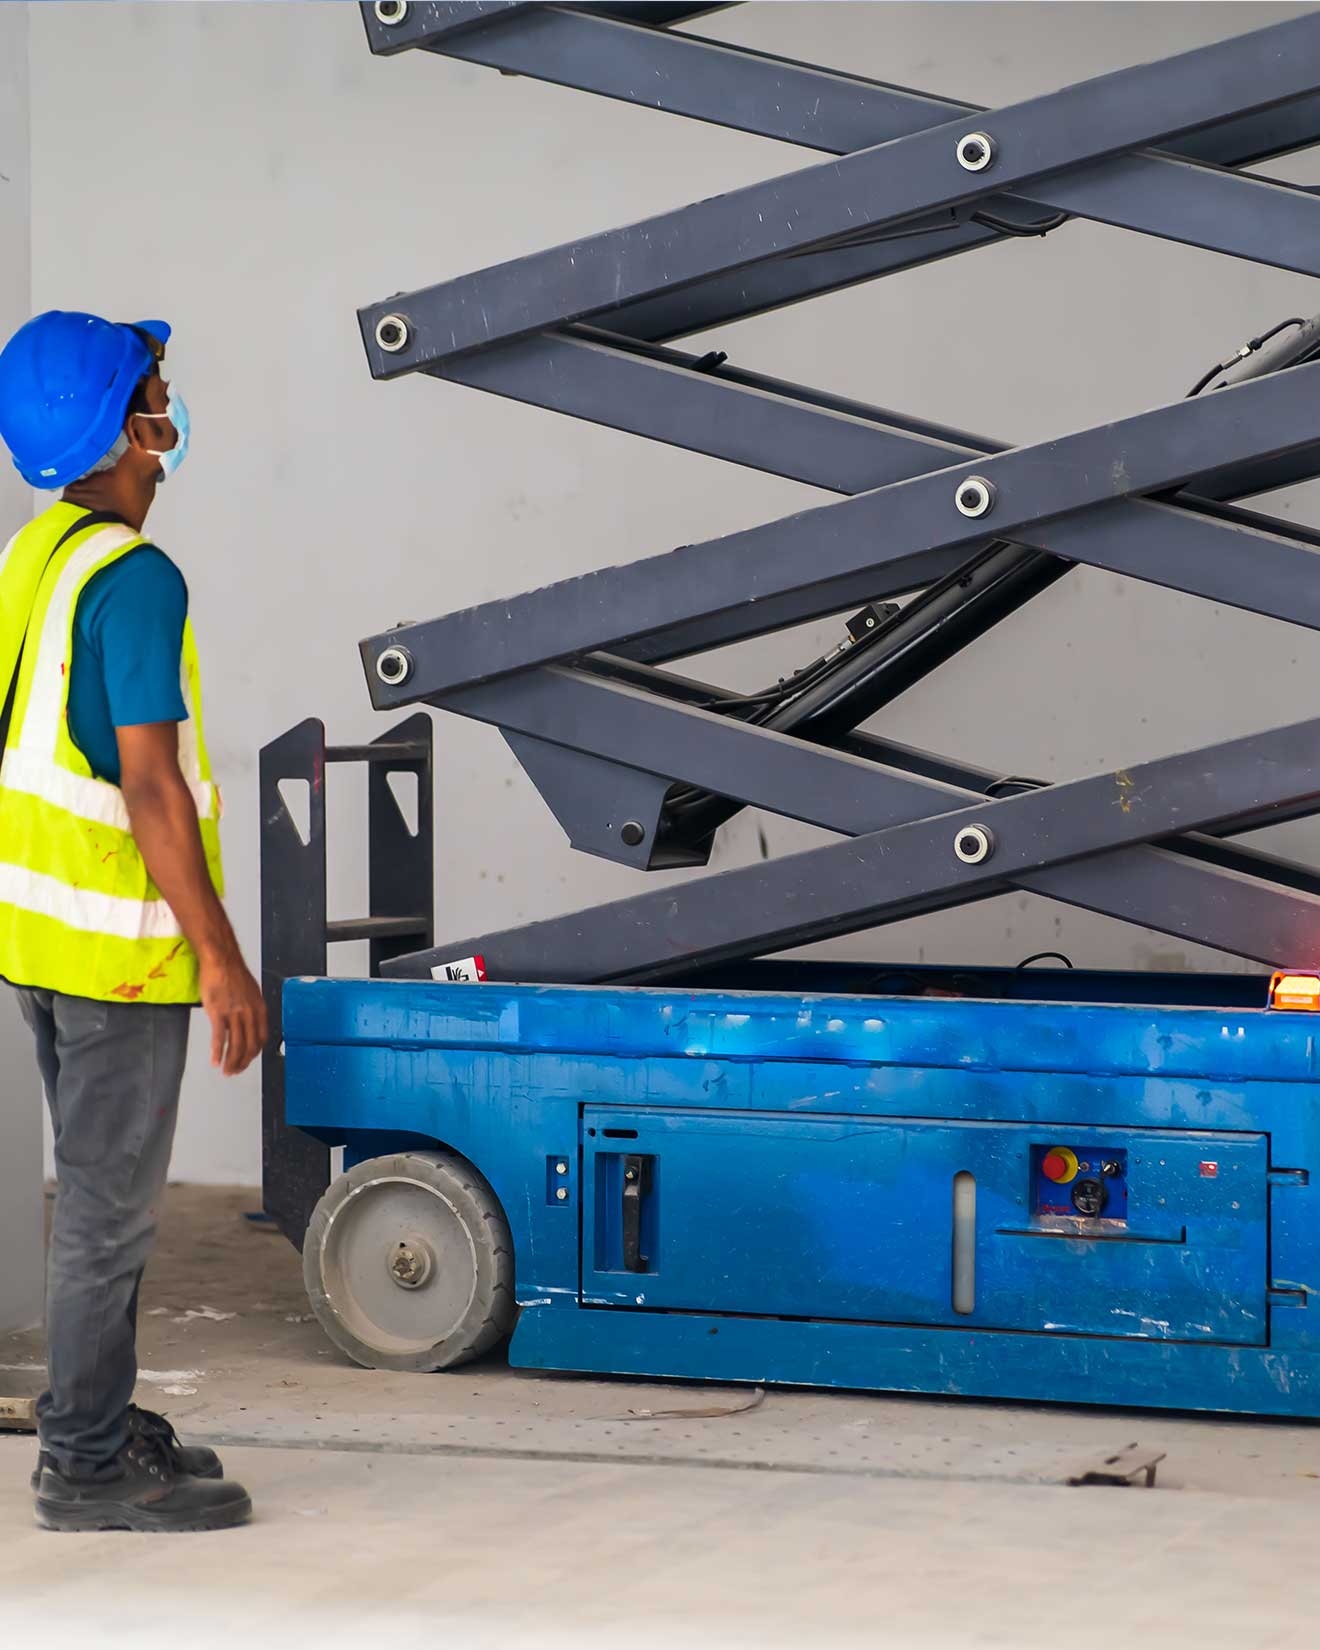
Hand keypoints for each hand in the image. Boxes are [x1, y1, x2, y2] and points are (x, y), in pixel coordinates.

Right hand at [200, 948, 268, 1075]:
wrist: (221, 960)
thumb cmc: (234, 973)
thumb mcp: (251, 992)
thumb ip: (252, 1008)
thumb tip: (249, 1022)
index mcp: (260, 1009)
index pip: (262, 1038)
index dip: (255, 1052)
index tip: (248, 1059)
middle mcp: (250, 1013)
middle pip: (250, 1045)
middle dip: (243, 1062)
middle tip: (235, 1071)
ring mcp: (234, 1014)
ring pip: (235, 1045)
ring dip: (231, 1062)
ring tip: (226, 1071)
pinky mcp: (218, 1013)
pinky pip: (219, 1038)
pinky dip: (217, 1053)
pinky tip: (215, 1062)